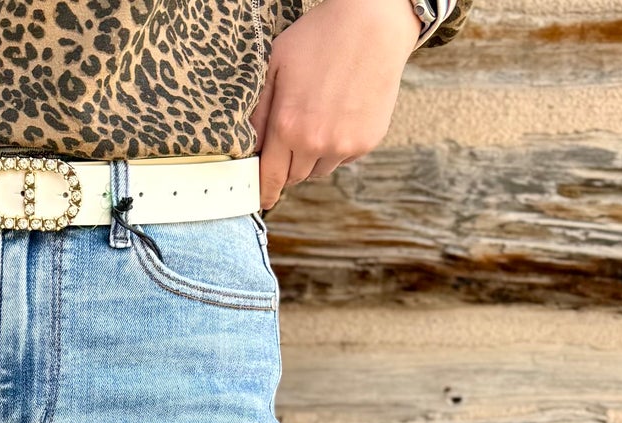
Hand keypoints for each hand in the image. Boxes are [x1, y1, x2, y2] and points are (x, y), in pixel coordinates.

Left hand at [251, 0, 420, 207]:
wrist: (374, 24)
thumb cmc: (320, 37)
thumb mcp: (276, 65)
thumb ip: (258, 110)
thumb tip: (248, 147)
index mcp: (287, 126)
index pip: (269, 177)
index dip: (264, 191)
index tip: (261, 200)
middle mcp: (315, 143)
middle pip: (294, 178)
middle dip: (288, 165)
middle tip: (292, 138)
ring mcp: (343, 145)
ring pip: (319, 171)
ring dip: (313, 158)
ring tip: (318, 120)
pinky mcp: (366, 142)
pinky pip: (343, 159)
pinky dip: (337, 147)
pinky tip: (340, 116)